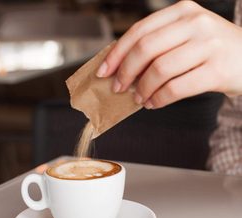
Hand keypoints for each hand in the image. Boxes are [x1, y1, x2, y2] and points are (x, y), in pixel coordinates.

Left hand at [96, 1, 241, 108]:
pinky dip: (159, 99)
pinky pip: (176, 88)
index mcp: (182, 11)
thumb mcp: (184, 37)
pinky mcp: (217, 70)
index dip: (116, 54)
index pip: (139, 31)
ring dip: (143, 89)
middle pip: (145, 49)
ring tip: (139, 98)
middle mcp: (195, 23)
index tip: (103, 72)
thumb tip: (120, 68)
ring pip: (159, 70)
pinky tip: (154, 103)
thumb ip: (157, 46)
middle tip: (118, 88)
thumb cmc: (208, 50)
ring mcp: (208, 45)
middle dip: (125, 72)